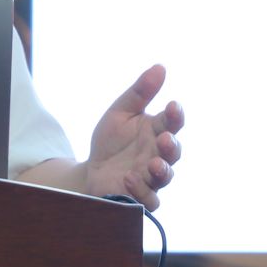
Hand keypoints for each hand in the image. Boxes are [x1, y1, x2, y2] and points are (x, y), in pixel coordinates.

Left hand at [82, 64, 183, 209]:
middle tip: (164, 139)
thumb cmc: (110, 141)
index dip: (175, 115)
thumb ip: (140, 92)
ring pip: (165, 177)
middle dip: (171, 146)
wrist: (91, 171)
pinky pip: (149, 199)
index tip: (172, 106)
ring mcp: (151, 178)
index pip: (172, 122)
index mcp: (156, 131)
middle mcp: (158, 154)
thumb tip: (160, 67)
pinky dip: (141, 190)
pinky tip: (129, 178)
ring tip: (152, 163)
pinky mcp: (140, 198)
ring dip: (161, 170)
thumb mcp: (120, 112)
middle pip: (174, 152)